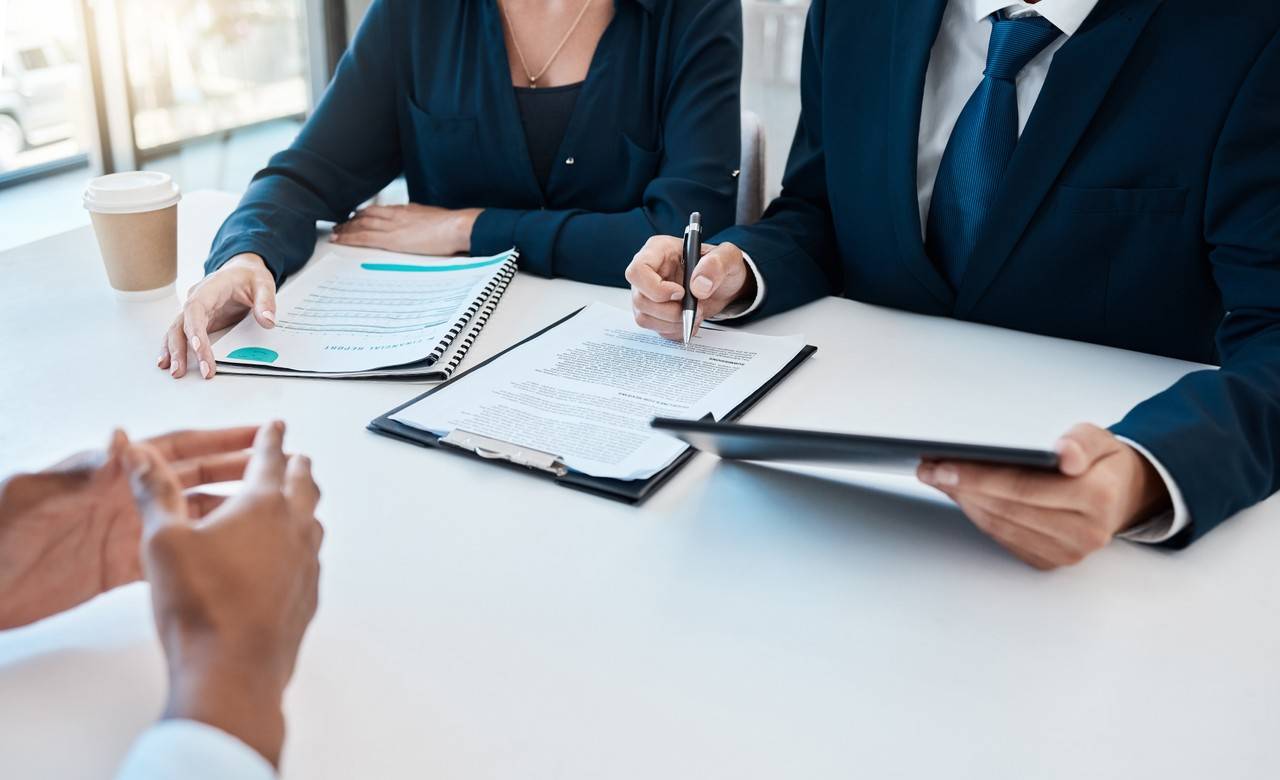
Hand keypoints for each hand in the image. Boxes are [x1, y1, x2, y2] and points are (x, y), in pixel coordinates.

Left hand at [0, 426, 258, 628]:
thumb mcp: (34, 494)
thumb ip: (81, 469)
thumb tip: (121, 439)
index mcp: (108, 473)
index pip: (175, 449)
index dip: (219, 440)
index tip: (258, 434)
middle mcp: (122, 499)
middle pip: (194, 479)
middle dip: (238, 470)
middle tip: (279, 468)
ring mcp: (124, 534)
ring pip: (191, 517)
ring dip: (228, 513)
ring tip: (266, 512)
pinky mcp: (118, 569)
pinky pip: (172, 556)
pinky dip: (202, 554)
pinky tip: (229, 557)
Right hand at [130, 421, 322, 768]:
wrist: (233, 671)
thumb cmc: (200, 606)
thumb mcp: (162, 541)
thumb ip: (153, 492)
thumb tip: (137, 453)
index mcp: (263, 505)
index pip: (271, 458)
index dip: (270, 438)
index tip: (277, 425)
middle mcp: (295, 529)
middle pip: (304, 485)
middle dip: (296, 466)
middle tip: (293, 457)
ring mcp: (306, 564)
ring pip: (312, 522)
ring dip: (302, 505)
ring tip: (292, 502)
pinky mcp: (307, 596)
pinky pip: (308, 559)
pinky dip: (299, 545)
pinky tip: (286, 557)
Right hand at [161, 253, 276, 379]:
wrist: (242, 271)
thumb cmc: (249, 276)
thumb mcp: (263, 283)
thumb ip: (266, 301)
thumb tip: (268, 321)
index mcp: (210, 289)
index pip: (196, 309)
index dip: (194, 329)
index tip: (198, 348)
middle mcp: (197, 300)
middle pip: (181, 324)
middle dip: (180, 348)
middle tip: (181, 371)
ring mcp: (196, 312)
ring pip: (177, 331)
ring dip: (174, 352)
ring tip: (175, 372)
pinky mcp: (200, 321)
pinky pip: (183, 335)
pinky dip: (176, 349)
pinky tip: (170, 364)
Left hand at [330, 204, 481, 255]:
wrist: (458, 226)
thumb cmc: (456, 226)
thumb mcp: (439, 221)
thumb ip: (428, 223)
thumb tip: (429, 228)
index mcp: (410, 210)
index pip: (383, 210)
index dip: (369, 213)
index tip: (360, 216)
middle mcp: (397, 215)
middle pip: (368, 215)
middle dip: (353, 220)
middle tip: (341, 224)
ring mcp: (393, 226)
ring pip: (362, 224)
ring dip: (346, 228)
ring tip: (336, 232)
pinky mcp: (391, 239)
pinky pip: (363, 237)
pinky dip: (349, 238)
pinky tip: (339, 239)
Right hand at [625, 236, 755, 339]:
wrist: (725, 286)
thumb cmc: (721, 267)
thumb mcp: (728, 257)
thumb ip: (716, 264)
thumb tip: (698, 286)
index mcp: (658, 250)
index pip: (638, 270)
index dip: (655, 287)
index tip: (681, 293)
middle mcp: (648, 272)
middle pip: (640, 299)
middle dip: (670, 311)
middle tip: (696, 308)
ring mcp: (648, 294)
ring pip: (644, 318)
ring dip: (673, 323)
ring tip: (696, 314)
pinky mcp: (653, 312)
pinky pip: (655, 329)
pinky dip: (675, 330)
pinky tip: (690, 321)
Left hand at [918, 424, 1171, 569]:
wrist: (1123, 496)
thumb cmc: (1103, 463)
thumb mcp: (1100, 439)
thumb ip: (1081, 442)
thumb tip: (1064, 455)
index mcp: (1098, 498)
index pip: (1024, 487)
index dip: (978, 477)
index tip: (942, 465)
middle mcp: (1084, 532)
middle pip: (1006, 508)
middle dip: (961, 487)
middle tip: (928, 468)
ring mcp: (1066, 552)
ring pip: (999, 524)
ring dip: (964, 501)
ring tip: (938, 477)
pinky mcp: (1050, 561)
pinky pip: (1003, 537)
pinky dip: (978, 515)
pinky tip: (961, 495)